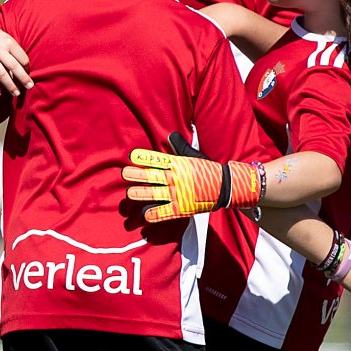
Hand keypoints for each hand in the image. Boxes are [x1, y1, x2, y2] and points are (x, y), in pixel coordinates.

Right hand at [0, 17, 32, 97]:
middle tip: (29, 87)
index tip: (29, 75)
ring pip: (1, 74)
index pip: (22, 58)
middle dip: (23, 79)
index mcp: (8, 42)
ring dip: (10, 86)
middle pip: (14, 67)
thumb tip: (24, 69)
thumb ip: (15, 51)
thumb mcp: (6, 38)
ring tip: (16, 93)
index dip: (27, 68)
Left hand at [122, 135, 264, 222]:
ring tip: (129, 193)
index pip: (157, 160)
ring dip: (140, 194)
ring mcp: (178, 194)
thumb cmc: (208, 169)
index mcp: (177, 164)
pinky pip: (164, 212)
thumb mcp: (193, 155)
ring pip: (155, 194)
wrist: (226, 187)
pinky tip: (144, 215)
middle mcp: (175, 179)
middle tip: (124, 174)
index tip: (132, 156)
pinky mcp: (181, 208)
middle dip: (136, 176)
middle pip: (152, 177)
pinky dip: (154, 215)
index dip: (144, 158)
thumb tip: (170, 135)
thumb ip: (179, 146)